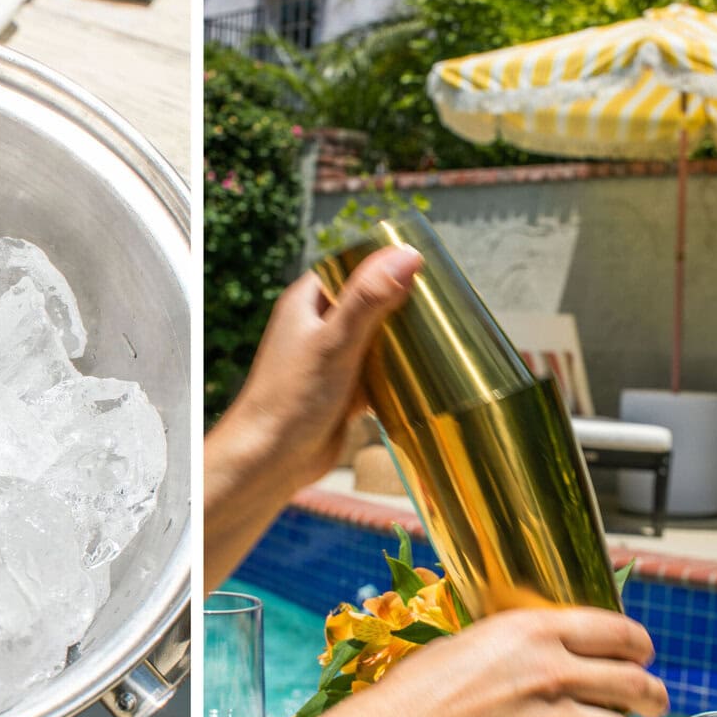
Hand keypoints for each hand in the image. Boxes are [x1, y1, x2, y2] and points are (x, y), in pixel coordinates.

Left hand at [222, 244, 421, 495]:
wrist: (272, 460)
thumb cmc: (293, 398)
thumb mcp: (335, 342)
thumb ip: (369, 299)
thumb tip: (408, 256)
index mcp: (309, 301)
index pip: (354, 266)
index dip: (388, 264)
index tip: (427, 266)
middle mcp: (319, 325)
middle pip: (371, 302)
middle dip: (403, 305)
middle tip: (445, 305)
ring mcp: (331, 357)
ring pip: (377, 338)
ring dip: (403, 341)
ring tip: (443, 336)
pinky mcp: (343, 388)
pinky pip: (377, 371)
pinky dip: (397, 372)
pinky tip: (425, 374)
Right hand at [364, 606, 668, 716]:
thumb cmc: (420, 687)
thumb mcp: (474, 642)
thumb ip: (521, 643)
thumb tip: (549, 647)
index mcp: (534, 629)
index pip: (618, 631)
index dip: (638, 645)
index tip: (640, 654)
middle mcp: (553, 668)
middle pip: (636, 680)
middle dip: (652, 693)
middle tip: (651, 700)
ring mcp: (554, 715)